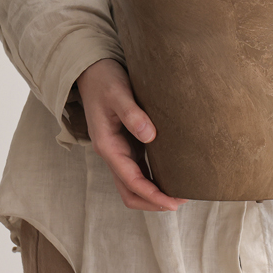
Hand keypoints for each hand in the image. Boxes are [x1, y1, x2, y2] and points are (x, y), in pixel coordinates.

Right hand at [76, 59, 187, 211]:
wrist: (92, 70)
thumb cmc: (104, 80)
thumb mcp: (118, 93)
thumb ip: (132, 114)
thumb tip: (150, 135)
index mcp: (107, 146)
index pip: (131, 181)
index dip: (152, 195)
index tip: (173, 202)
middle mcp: (112, 153)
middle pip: (130, 191)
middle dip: (152, 202)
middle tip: (180, 202)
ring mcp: (119, 151)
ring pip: (133, 184)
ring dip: (153, 193)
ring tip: (180, 194)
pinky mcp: (126, 144)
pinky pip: (139, 170)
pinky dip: (153, 179)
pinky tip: (171, 176)